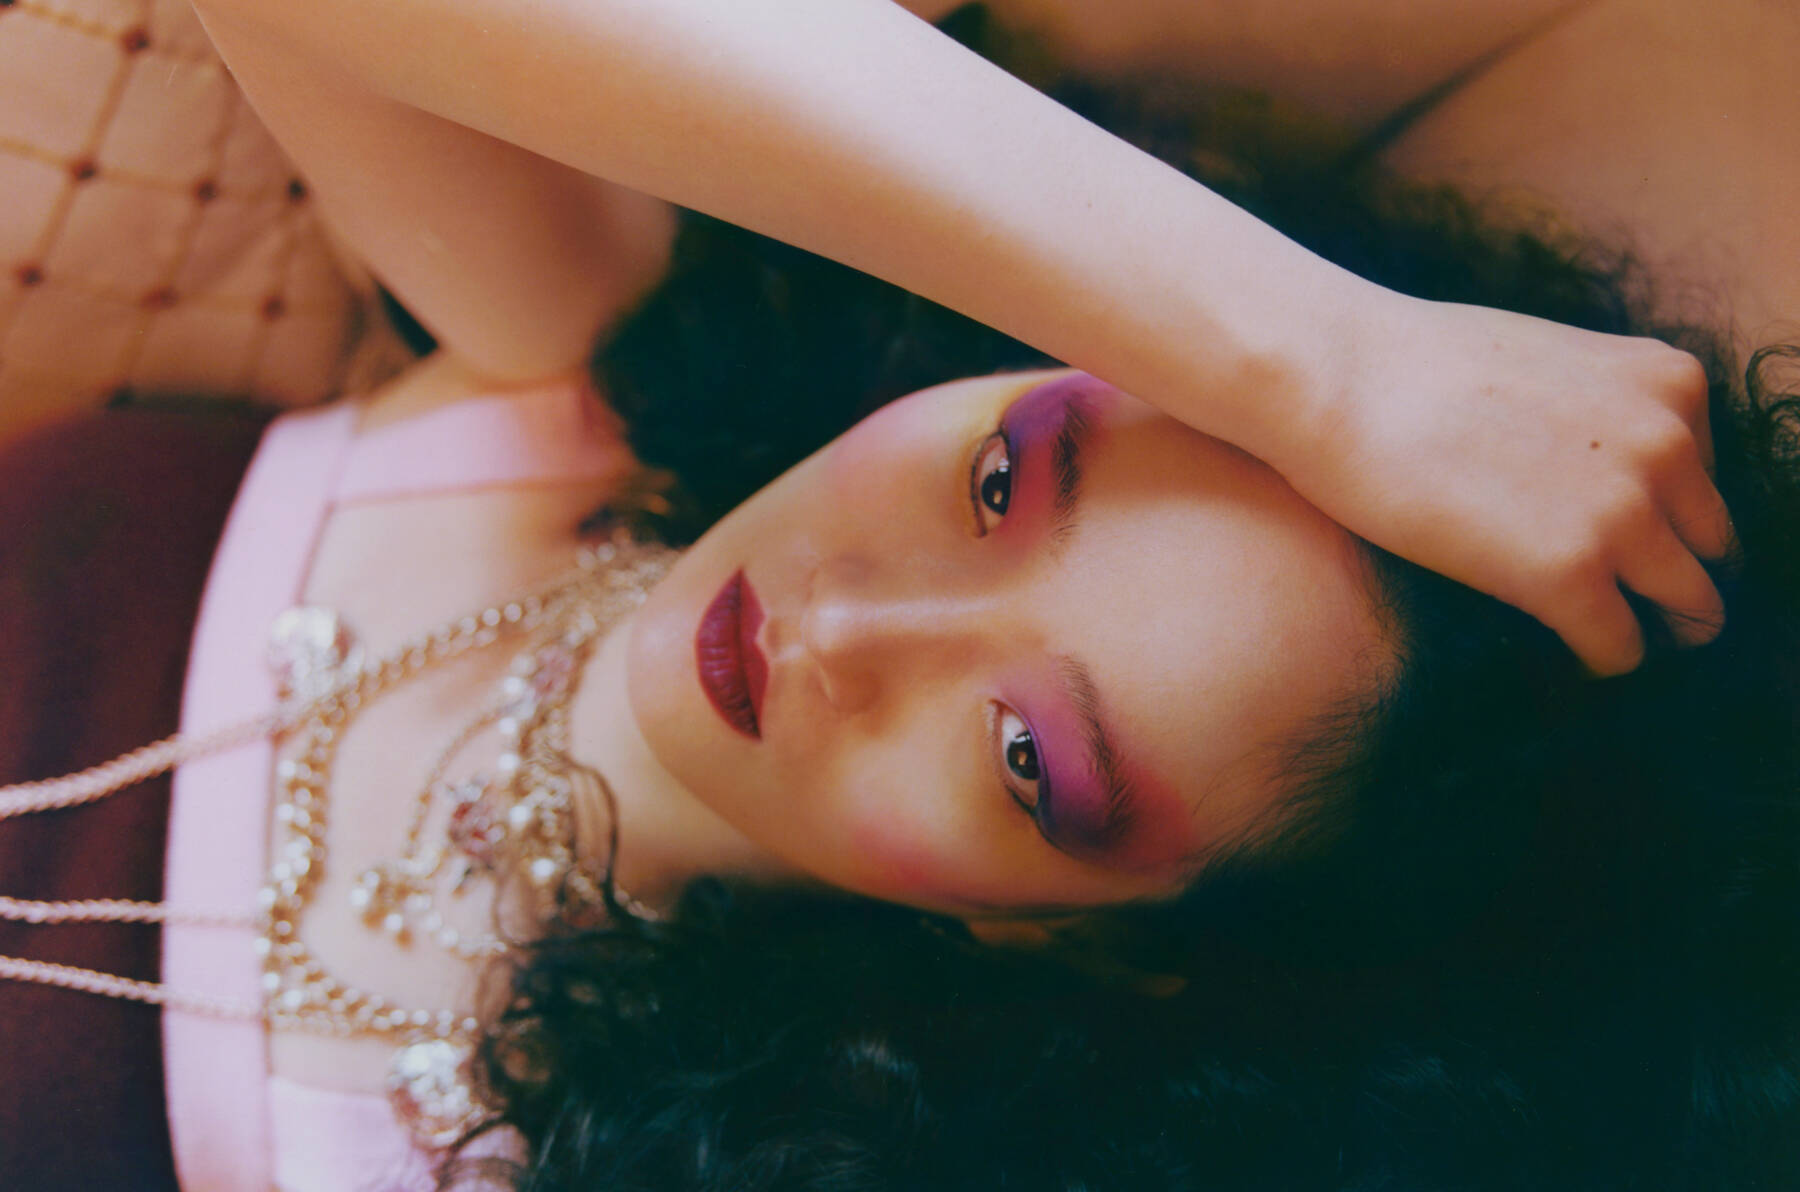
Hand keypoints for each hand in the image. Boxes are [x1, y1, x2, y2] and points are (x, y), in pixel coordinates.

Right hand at [1273, 292, 1730, 674]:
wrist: (1335, 375)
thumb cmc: (1412, 367)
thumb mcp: (1549, 362)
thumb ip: (1603, 414)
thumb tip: (1602, 478)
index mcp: (1672, 385)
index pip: (1707, 483)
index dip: (1658, 520)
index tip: (1602, 541)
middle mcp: (1670, 446)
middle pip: (1714, 550)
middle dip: (1665, 578)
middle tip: (1601, 596)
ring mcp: (1625, 512)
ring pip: (1691, 610)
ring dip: (1643, 625)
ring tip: (1584, 630)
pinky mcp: (1570, 574)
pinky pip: (1621, 650)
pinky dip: (1594, 659)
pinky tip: (1549, 648)